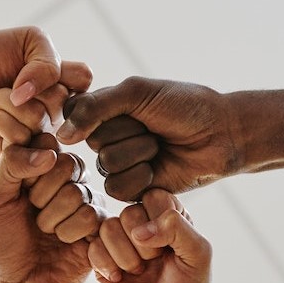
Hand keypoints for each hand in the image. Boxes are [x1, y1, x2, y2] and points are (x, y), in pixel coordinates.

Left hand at [0, 27, 91, 156]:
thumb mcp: (28, 40)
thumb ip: (48, 61)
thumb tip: (34, 97)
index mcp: (64, 85)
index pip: (83, 79)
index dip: (59, 70)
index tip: (35, 66)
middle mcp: (56, 112)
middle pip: (61, 101)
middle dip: (27, 86)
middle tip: (9, 84)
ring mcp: (38, 134)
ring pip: (39, 120)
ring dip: (8, 104)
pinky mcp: (17, 153)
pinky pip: (21, 140)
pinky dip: (1, 123)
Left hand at [0, 134, 104, 282]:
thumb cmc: (3, 242)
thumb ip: (11, 165)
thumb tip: (48, 153)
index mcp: (42, 165)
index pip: (46, 142)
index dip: (29, 169)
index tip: (18, 192)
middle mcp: (68, 179)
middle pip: (67, 164)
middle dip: (41, 196)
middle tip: (33, 215)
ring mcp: (87, 201)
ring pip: (78, 192)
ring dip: (53, 219)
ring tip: (46, 233)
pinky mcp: (101, 225)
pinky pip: (91, 216)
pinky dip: (69, 233)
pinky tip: (63, 243)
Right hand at [56, 77, 240, 201]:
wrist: (222, 134)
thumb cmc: (185, 106)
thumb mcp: (138, 93)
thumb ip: (96, 108)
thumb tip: (62, 135)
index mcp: (105, 107)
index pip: (73, 111)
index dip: (94, 113)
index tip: (126, 106)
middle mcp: (107, 134)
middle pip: (92, 141)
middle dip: (128, 132)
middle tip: (153, 127)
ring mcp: (120, 162)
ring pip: (106, 165)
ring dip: (138, 154)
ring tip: (160, 146)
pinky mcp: (133, 188)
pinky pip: (117, 188)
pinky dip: (142, 177)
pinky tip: (160, 168)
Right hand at [89, 190, 211, 282]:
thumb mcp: (198, 257)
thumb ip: (177, 227)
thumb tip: (139, 229)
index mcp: (171, 218)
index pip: (154, 196)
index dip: (159, 222)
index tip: (170, 249)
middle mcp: (145, 225)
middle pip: (128, 212)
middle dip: (142, 245)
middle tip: (153, 265)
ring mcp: (121, 243)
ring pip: (107, 227)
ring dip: (124, 256)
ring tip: (137, 273)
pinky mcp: (101, 261)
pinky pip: (91, 247)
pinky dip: (105, 265)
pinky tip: (118, 280)